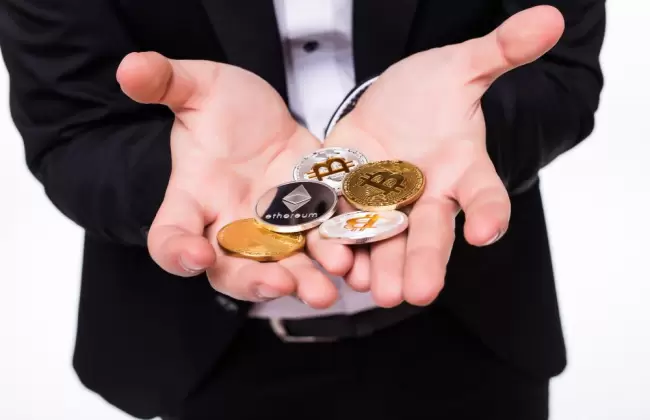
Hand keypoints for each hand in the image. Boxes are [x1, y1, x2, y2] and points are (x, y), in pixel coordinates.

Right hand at [116, 52, 350, 306]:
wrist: (265, 119)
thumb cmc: (223, 109)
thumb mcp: (197, 88)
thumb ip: (166, 82)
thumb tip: (130, 67)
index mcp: (193, 200)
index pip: (169, 237)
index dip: (177, 251)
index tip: (193, 255)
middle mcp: (230, 226)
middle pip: (232, 270)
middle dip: (255, 280)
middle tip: (279, 284)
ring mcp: (273, 230)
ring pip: (284, 267)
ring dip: (305, 279)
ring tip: (328, 289)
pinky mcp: (311, 222)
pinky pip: (324, 245)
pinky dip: (339, 254)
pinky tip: (358, 262)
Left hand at [319, 6, 564, 306]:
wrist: (388, 105)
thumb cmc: (432, 93)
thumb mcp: (461, 68)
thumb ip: (499, 52)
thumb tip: (549, 18)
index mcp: (462, 170)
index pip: (484, 194)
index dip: (487, 212)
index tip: (486, 231)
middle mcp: (427, 195)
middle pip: (428, 232)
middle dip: (423, 261)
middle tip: (417, 294)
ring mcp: (384, 202)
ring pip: (384, 238)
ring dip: (377, 263)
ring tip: (370, 289)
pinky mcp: (345, 196)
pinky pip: (341, 220)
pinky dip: (335, 239)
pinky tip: (331, 261)